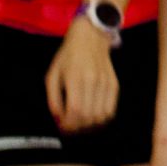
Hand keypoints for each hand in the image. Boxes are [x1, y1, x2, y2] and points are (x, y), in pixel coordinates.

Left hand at [46, 19, 122, 133]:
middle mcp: (93, 81)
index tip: (63, 127)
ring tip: (81, 122)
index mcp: (75, 78)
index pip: (76, 110)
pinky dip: (102, 118)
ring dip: (90, 125)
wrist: (90, 38)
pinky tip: (92, 117)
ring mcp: (106, 83)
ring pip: (101, 116)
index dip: (69, 123)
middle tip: (70, 127)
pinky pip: (110, 110)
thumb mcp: (52, 75)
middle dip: (78, 127)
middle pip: (88, 116)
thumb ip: (53, 98)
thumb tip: (58, 118)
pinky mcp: (114, 85)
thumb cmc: (68, 57)